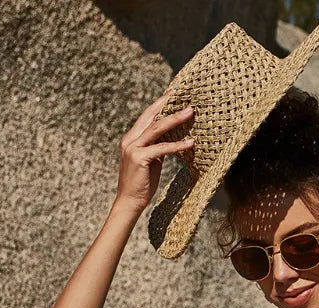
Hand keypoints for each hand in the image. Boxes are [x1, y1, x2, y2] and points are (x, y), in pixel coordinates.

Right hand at [114, 91, 195, 216]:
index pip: (147, 116)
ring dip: (175, 119)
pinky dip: (177, 145)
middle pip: (151, 116)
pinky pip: (162, 148)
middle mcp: (130, 139)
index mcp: (131, 138)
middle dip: (168, 105)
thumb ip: (156, 148)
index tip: (173, 94)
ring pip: (157, 128)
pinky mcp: (139, 158)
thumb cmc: (141, 184)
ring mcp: (133, 148)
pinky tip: (190, 143)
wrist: (129, 202)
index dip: (160, 104)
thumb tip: (170, 139)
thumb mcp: (150, 162)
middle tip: (185, 98)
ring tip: (190, 113)